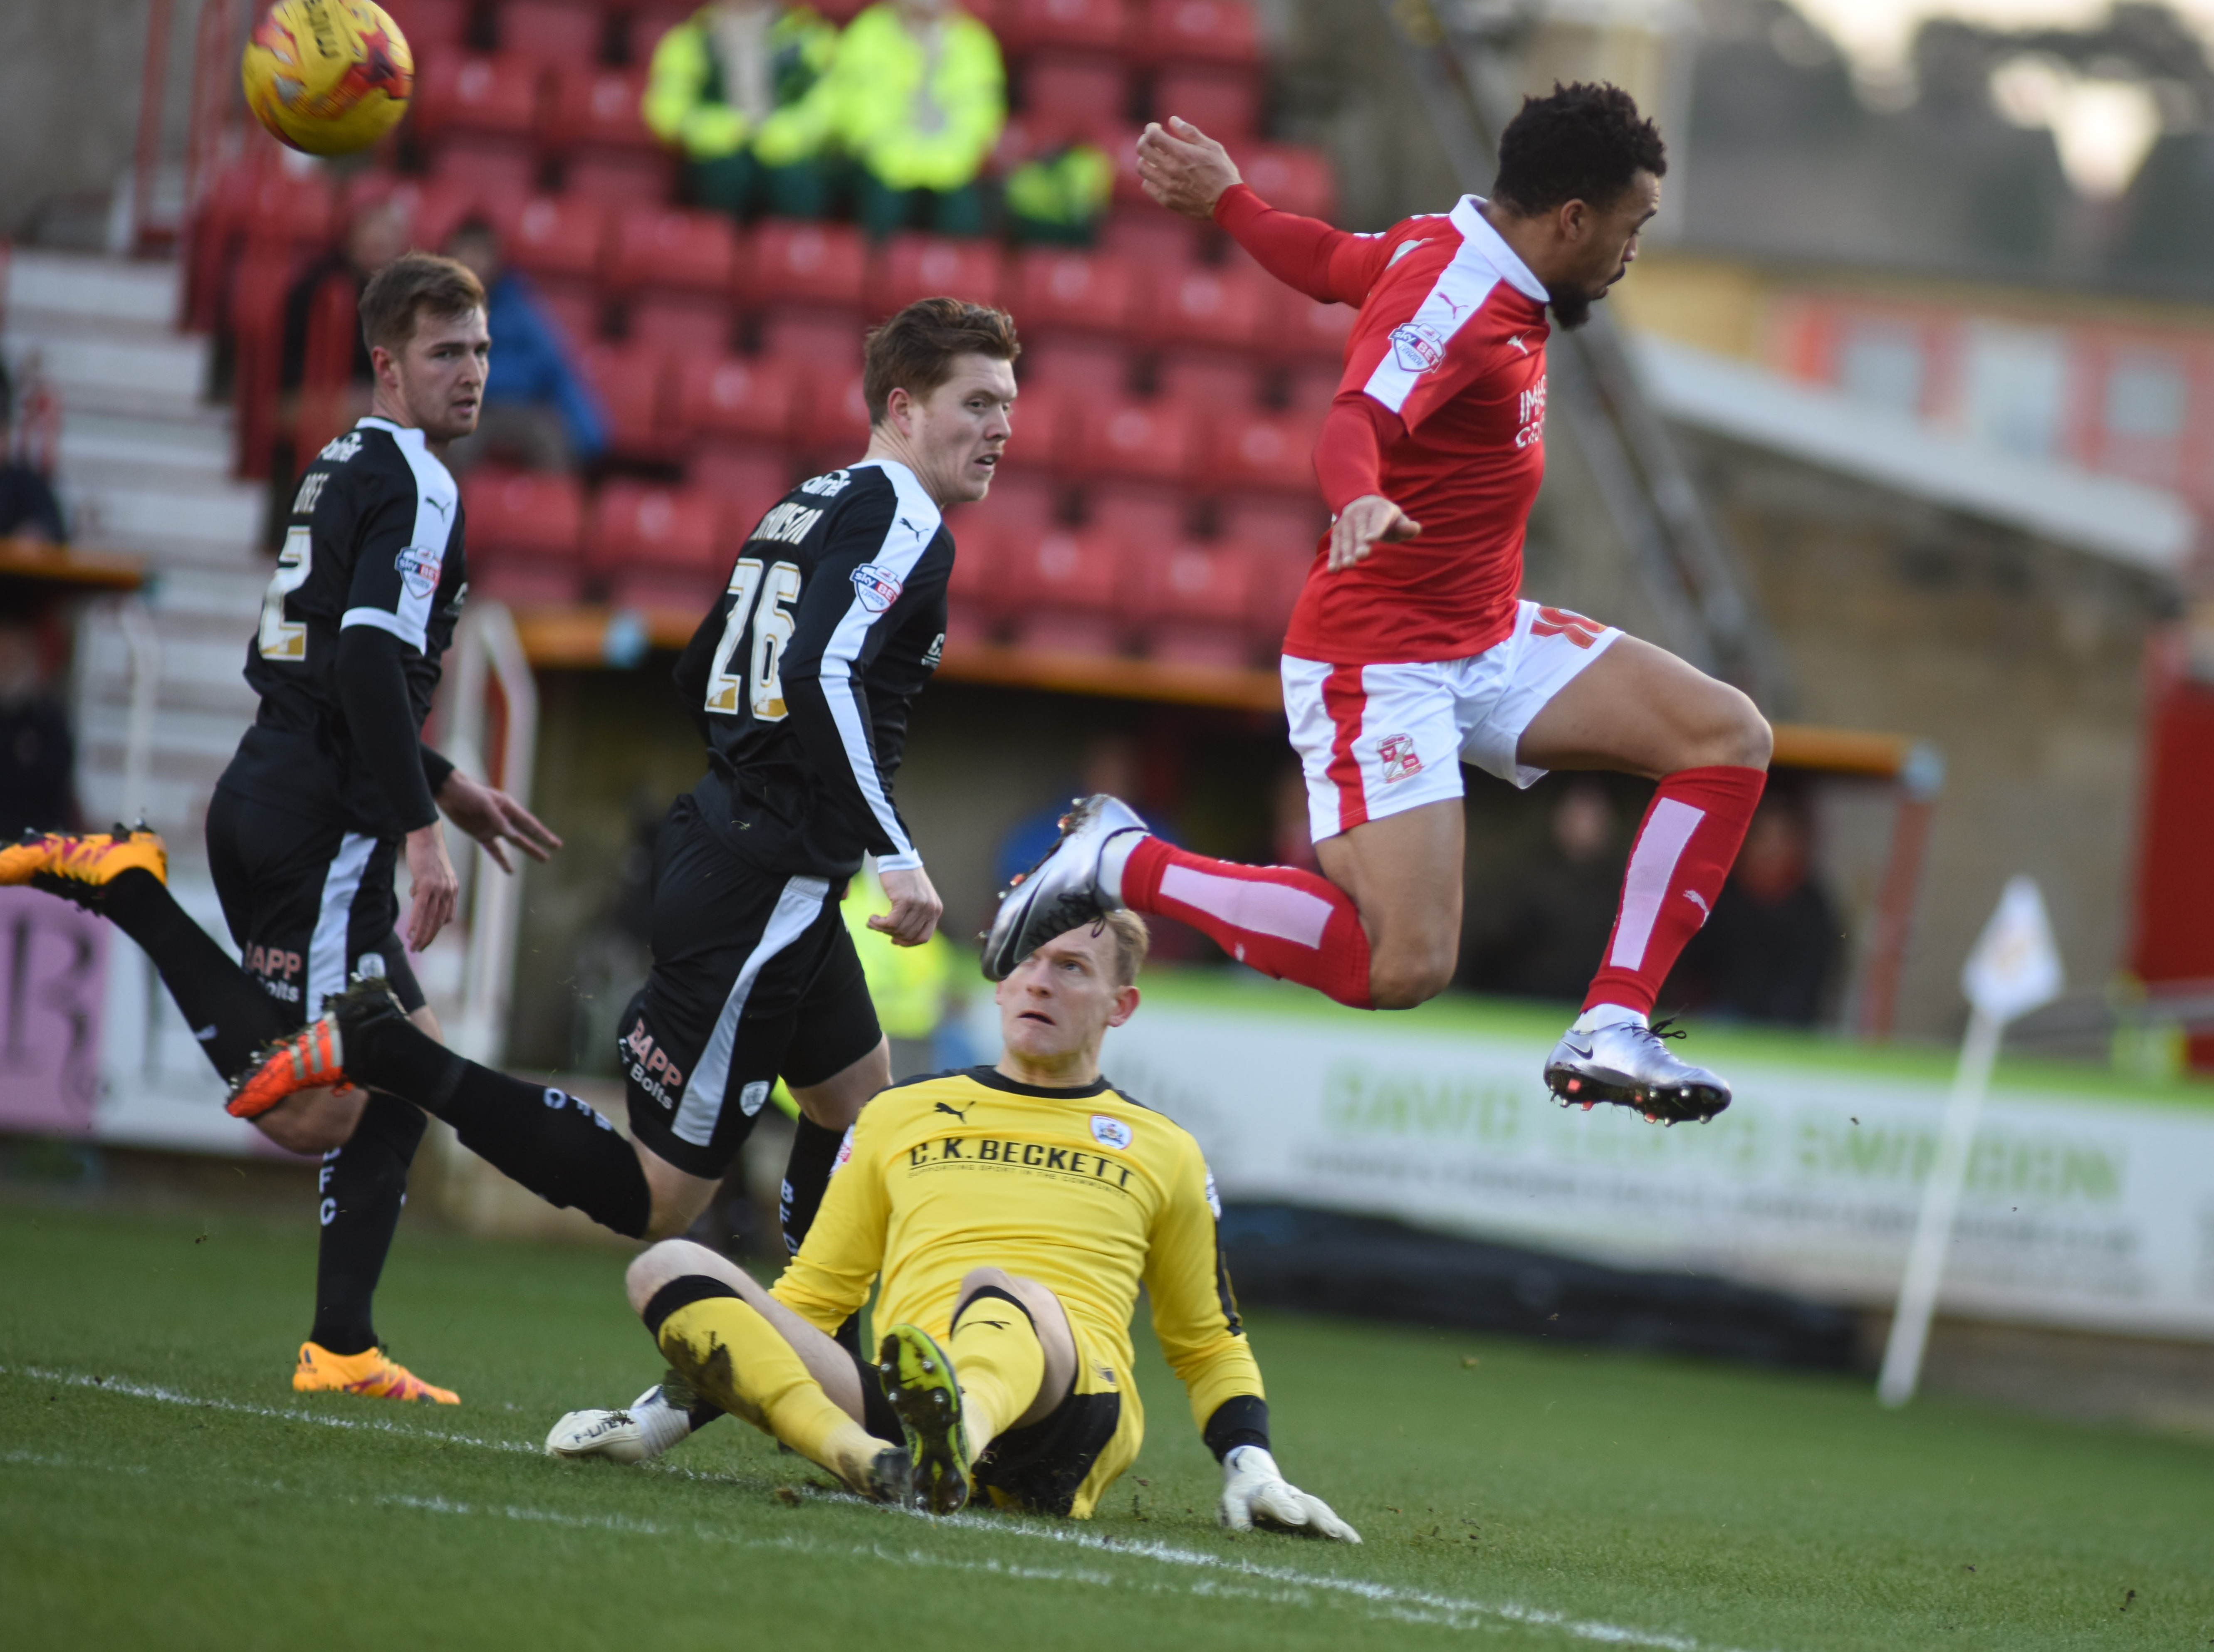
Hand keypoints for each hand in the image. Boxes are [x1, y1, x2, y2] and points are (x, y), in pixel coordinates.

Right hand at [402, 823, 459, 951]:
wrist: (426, 836)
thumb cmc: (427, 852)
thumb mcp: (432, 872)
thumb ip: (427, 886)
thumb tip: (415, 896)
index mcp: (452, 889)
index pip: (447, 916)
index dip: (437, 928)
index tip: (428, 937)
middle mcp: (449, 891)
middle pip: (439, 921)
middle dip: (429, 937)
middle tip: (420, 949)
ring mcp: (439, 888)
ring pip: (430, 918)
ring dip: (422, 935)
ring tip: (414, 947)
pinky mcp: (427, 884)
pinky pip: (421, 909)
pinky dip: (415, 923)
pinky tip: (409, 933)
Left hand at [436, 769, 562, 873]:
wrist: (448, 793)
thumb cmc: (468, 793)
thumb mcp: (484, 804)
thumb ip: (499, 820)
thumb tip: (513, 836)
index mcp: (508, 807)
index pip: (530, 824)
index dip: (543, 834)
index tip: (556, 843)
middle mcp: (504, 818)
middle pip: (527, 833)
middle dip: (541, 841)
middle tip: (556, 848)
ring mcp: (493, 827)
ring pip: (515, 842)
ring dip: (529, 850)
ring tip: (543, 858)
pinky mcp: (481, 834)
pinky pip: (494, 850)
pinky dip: (502, 860)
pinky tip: (510, 870)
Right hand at [869, 864, 942, 947]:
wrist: (899, 858)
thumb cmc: (905, 878)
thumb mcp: (919, 898)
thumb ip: (917, 915)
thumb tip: (901, 938)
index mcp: (936, 910)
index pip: (924, 937)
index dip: (908, 943)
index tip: (895, 941)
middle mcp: (930, 909)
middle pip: (909, 935)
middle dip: (891, 935)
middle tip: (879, 927)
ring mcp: (919, 905)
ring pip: (898, 930)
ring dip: (881, 929)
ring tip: (872, 922)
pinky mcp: (905, 900)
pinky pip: (891, 922)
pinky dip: (879, 924)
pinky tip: (872, 918)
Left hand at [1135, 116, 1241, 221]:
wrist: (1227, 203)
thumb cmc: (1223, 172)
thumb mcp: (1212, 147)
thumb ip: (1190, 133)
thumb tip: (1172, 120)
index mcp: (1181, 153)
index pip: (1152, 136)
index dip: (1151, 128)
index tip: (1157, 128)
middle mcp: (1171, 169)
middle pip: (1142, 150)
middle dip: (1144, 140)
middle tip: (1152, 141)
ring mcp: (1167, 186)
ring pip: (1142, 168)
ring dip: (1146, 159)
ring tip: (1155, 159)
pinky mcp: (1167, 200)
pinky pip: (1147, 186)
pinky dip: (1150, 178)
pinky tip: (1159, 175)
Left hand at [1219, 1446, 1360, 1541]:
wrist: (1255, 1474)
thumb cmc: (1242, 1494)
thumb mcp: (1231, 1501)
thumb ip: (1235, 1514)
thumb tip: (1243, 1532)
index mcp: (1266, 1492)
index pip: (1275, 1499)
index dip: (1285, 1507)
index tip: (1297, 1518)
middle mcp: (1289, 1495)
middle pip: (1307, 1503)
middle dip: (1319, 1517)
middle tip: (1331, 1530)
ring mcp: (1303, 1501)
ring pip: (1320, 1510)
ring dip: (1333, 1524)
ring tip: (1347, 1539)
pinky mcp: (1312, 1511)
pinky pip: (1328, 1519)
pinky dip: (1341, 1530)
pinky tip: (1354, 1542)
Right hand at [1327, 494, 1419, 571]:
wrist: (1364, 504)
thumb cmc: (1387, 520)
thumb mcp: (1399, 521)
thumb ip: (1407, 527)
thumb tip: (1415, 528)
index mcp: (1380, 508)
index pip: (1378, 519)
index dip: (1374, 529)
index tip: (1370, 540)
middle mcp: (1361, 512)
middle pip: (1360, 530)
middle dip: (1359, 544)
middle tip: (1361, 557)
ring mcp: (1347, 520)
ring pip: (1346, 537)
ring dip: (1345, 552)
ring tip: (1348, 565)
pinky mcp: (1337, 529)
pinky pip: (1335, 543)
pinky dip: (1334, 556)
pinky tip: (1333, 569)